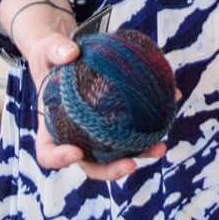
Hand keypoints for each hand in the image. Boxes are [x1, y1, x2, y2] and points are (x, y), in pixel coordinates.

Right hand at [7, 0, 163, 181]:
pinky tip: (172, 101)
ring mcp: (97, 132)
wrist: (68, 53)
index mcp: (51, 128)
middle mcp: (74, 137)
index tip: (76, 152)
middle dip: (111, 170)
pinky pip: (133, 127)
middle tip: (131, 165)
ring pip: (117, 152)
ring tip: (161, 147)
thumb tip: (71, 53)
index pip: (48, 154)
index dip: (60, 159)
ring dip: (140, 153)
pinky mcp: (117, 119)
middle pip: (89, 164)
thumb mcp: (47, 49)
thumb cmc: (51, 57)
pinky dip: (153, 120)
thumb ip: (54, 50)